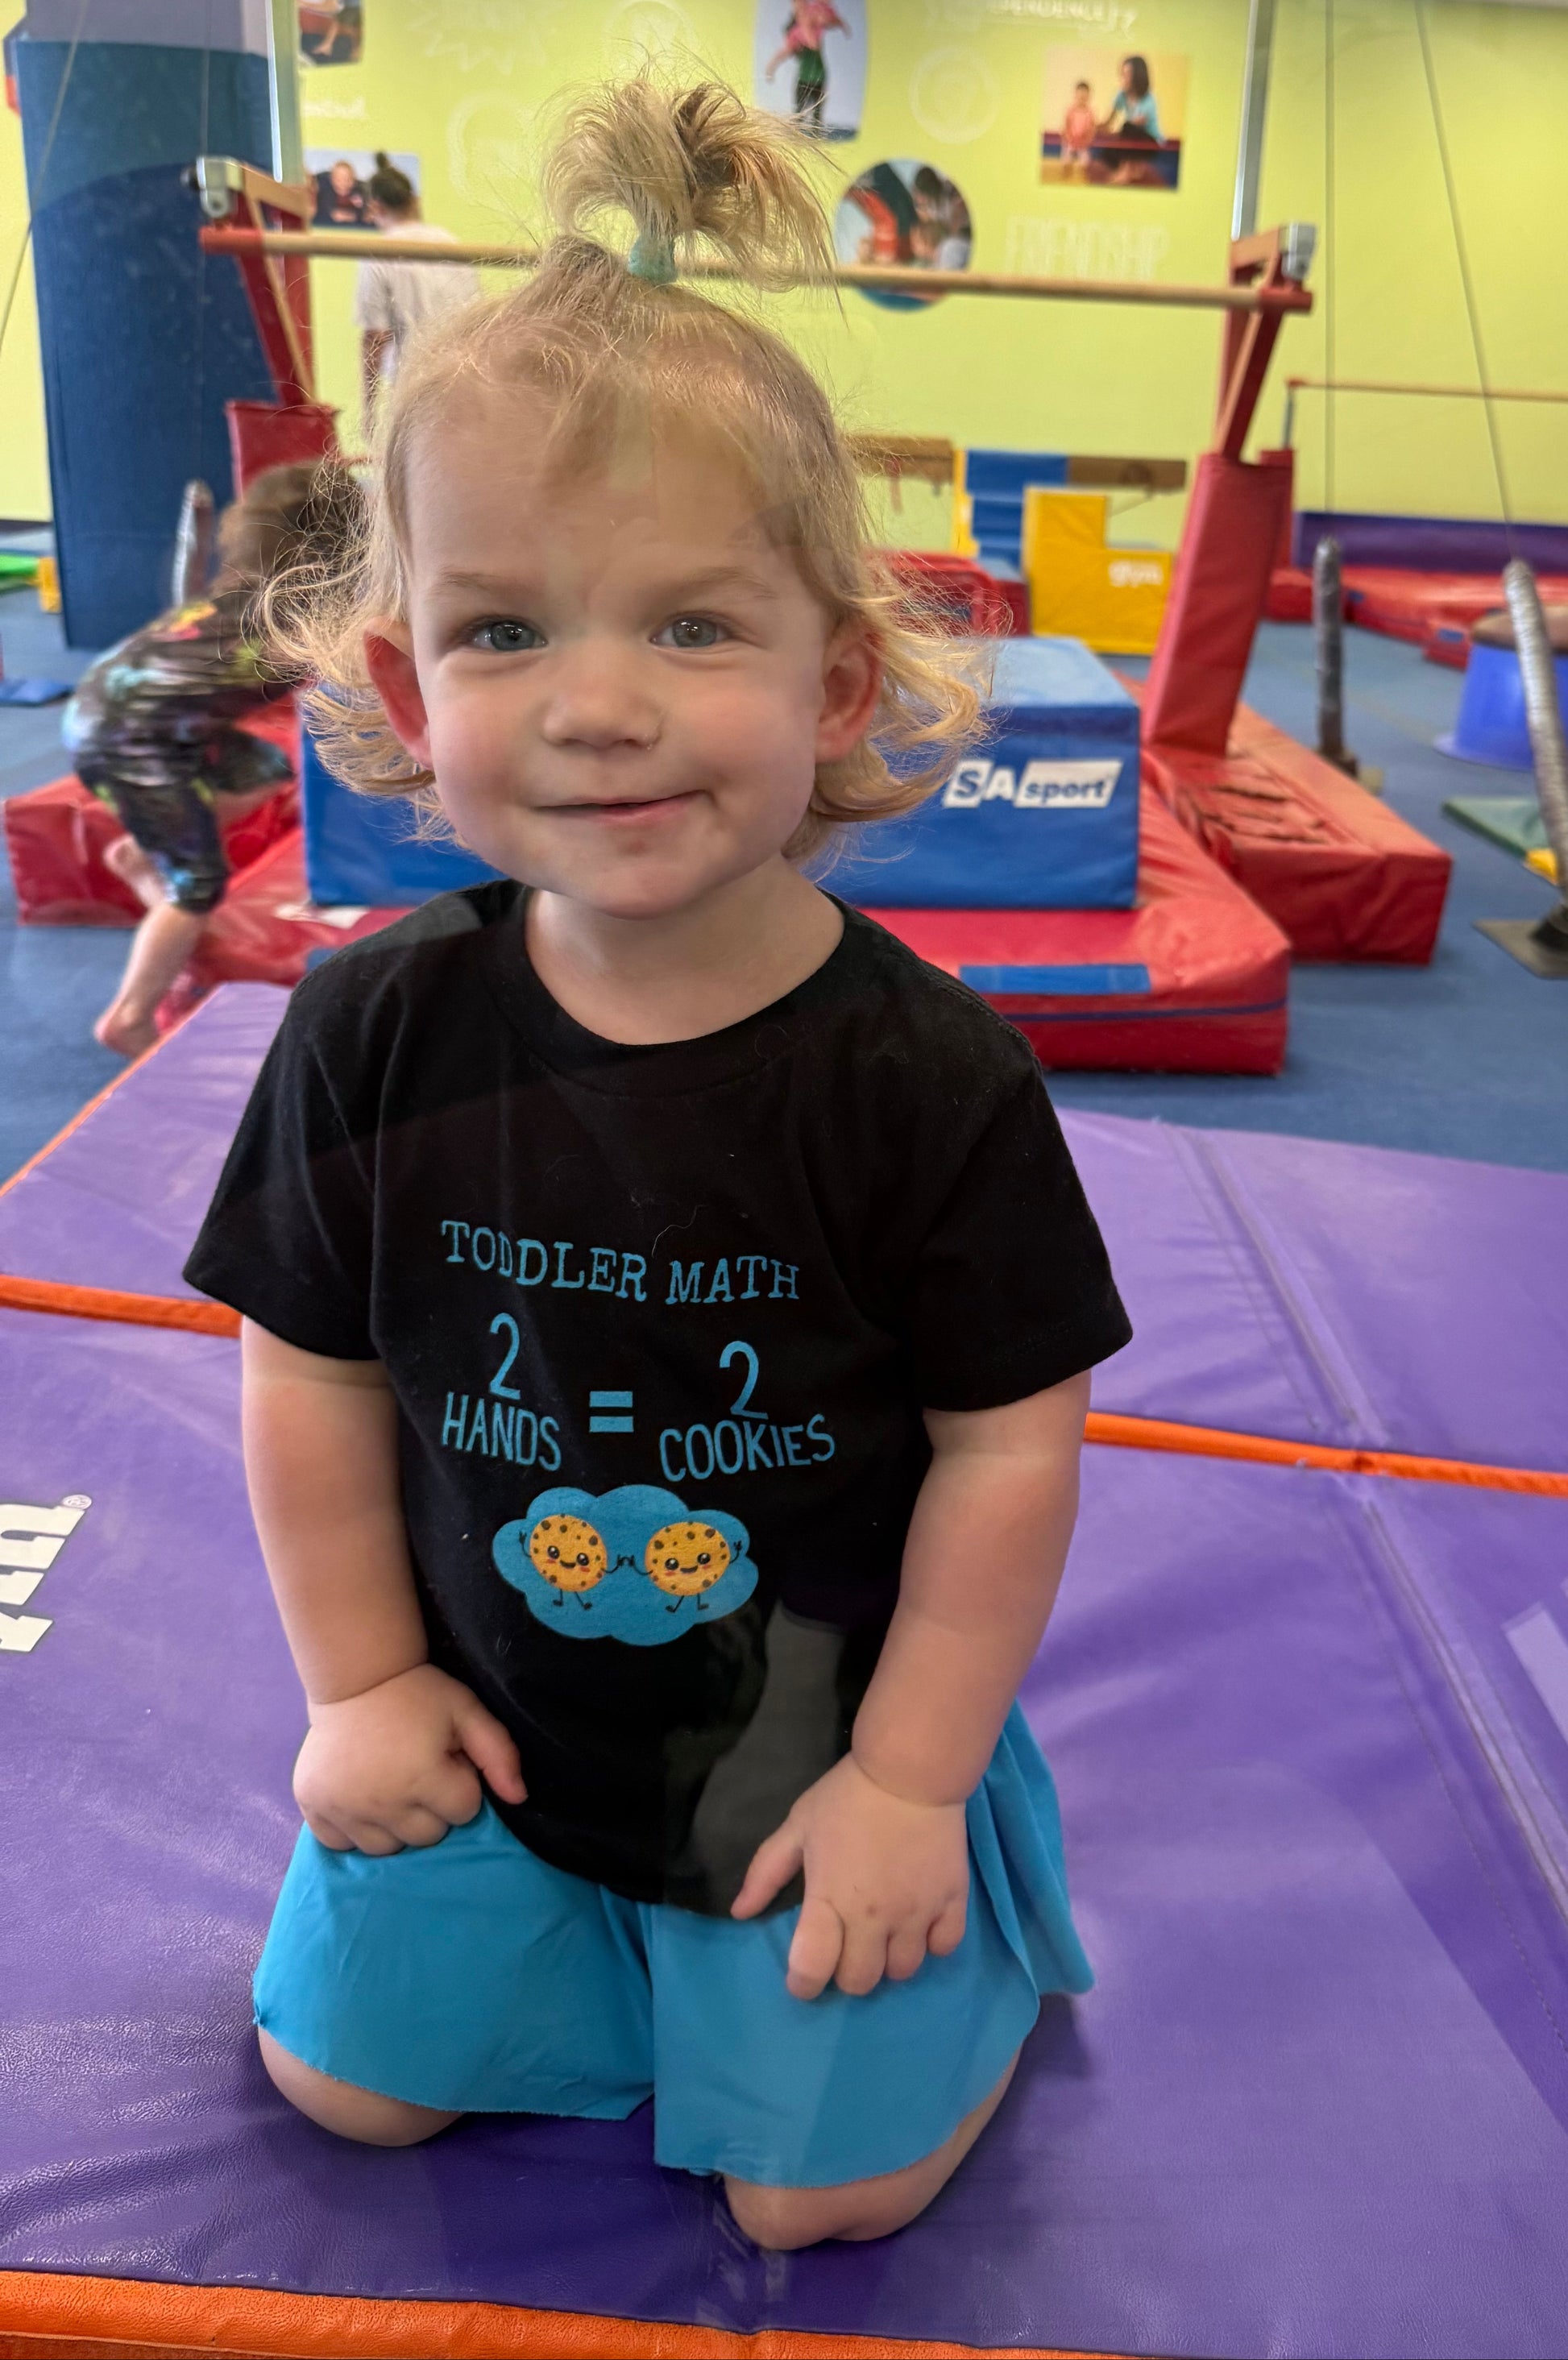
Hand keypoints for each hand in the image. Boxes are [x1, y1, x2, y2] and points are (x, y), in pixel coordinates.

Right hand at [293, 1663, 525, 1854]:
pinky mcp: (313, 1808)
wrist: (354, 1678)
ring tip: (390, 1784)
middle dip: (431, 1807)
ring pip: (386, 1847)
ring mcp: (342, 1808)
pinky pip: (342, 1844)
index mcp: (422, 1777)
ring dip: (395, 1824)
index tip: (445, 1758)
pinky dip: (353, 1829)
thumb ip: (498, 1753)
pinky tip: (360, 1797)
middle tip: (417, 1769)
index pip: (464, 1811)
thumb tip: (519, 1798)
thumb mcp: (466, 1711)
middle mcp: (380, 1801)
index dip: (460, 1782)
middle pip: (427, 1836)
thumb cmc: (417, 1694)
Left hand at [731, 1753, 968, 1999]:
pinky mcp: (952, 1901)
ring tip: (884, 1933)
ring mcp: (917, 1912)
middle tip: (846, 1945)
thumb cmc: (848, 1797)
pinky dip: (931, 1943)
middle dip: (847, 1972)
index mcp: (830, 1899)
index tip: (803, 1976)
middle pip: (860, 1982)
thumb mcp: (798, 1825)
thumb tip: (739, 1912)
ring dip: (889, 1960)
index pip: (812, 1969)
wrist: (911, 1769)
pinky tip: (920, 1922)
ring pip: (903, 1971)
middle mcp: (873, 1917)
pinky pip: (945, 1948)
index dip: (803, 1984)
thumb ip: (767, 1871)